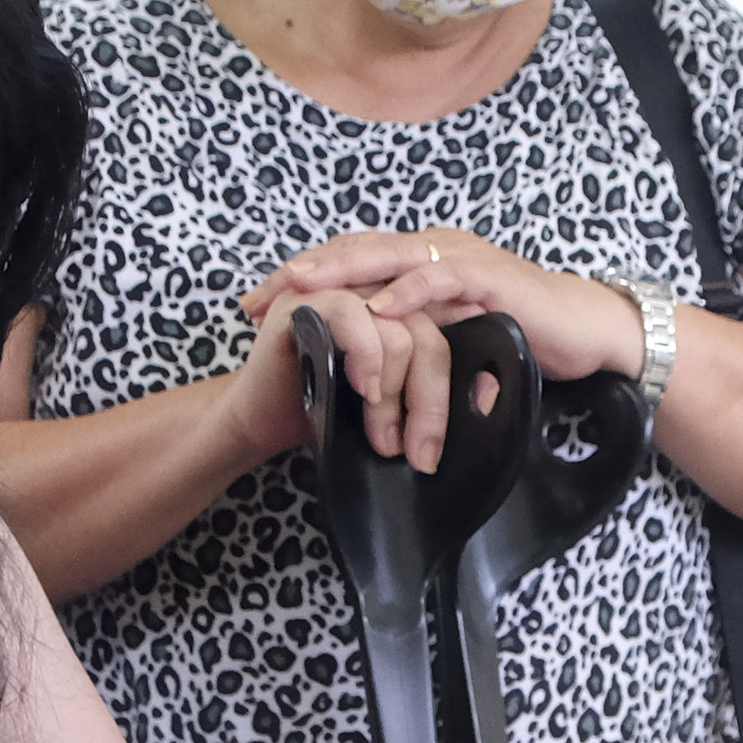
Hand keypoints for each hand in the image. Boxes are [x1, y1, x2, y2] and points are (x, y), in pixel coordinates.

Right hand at [219, 280, 473, 474]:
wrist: (255, 423)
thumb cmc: (317, 413)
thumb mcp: (386, 404)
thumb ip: (427, 390)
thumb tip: (487, 400)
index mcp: (396, 309)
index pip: (448, 332)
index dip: (459, 382)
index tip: (458, 431)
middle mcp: (371, 293)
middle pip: (430, 332)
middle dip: (429, 401)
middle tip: (420, 452)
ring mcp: (339, 290)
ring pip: (400, 329)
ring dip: (398, 392)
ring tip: (383, 436)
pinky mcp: (306, 300)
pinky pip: (354, 316)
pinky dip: (367, 357)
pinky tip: (365, 391)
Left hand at [243, 227, 645, 389]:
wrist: (587, 332)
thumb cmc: (520, 335)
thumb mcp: (449, 338)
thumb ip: (411, 342)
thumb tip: (364, 375)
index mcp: (421, 261)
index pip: (350, 260)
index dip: (302, 278)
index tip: (255, 304)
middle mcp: (435, 250)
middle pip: (355, 250)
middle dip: (303, 272)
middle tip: (256, 297)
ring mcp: (462, 259)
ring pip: (390, 256)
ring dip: (341, 271)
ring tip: (299, 287)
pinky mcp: (490, 279)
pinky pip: (442, 279)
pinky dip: (408, 291)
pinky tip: (375, 305)